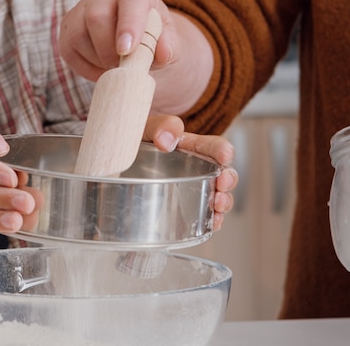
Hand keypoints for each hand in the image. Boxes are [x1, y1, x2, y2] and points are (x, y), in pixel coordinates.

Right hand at [59, 0, 174, 80]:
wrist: (133, 44)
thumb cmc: (151, 40)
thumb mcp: (167, 42)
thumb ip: (169, 46)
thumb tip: (164, 53)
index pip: (131, 1)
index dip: (128, 24)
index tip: (127, 50)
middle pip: (97, 17)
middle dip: (109, 50)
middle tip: (123, 67)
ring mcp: (81, 12)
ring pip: (79, 36)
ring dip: (97, 60)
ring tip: (114, 67)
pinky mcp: (67, 32)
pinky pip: (69, 52)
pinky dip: (86, 68)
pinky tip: (101, 69)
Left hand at [142, 114, 237, 230]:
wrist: (121, 162)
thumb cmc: (137, 142)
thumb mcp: (146, 128)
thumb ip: (159, 126)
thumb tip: (167, 141)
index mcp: (190, 146)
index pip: (213, 146)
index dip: (222, 150)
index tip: (225, 155)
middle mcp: (196, 167)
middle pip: (222, 172)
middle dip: (228, 178)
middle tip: (223, 183)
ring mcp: (192, 187)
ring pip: (217, 195)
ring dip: (224, 201)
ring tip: (218, 205)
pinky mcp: (185, 206)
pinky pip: (204, 215)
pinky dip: (211, 221)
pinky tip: (212, 223)